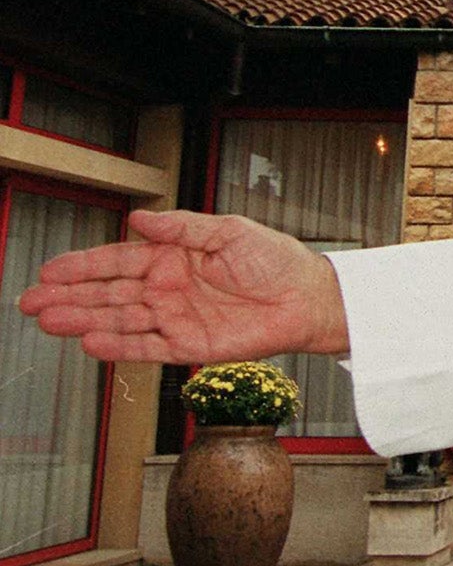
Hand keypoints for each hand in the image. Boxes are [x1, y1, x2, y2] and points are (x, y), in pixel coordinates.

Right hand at [16, 209, 349, 363]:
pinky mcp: (189, 346)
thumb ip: (182, 227)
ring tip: (51, 321)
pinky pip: (148, 347)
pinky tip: (91, 342)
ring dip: (84, 321)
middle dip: (69, 297)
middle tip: (31, 301)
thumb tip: (139, 218)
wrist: (309, 297)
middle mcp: (166, 289)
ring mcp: (174, 318)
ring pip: (120, 320)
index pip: (117, 261)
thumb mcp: (229, 230)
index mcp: (172, 258)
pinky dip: (120, 346)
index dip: (82, 267)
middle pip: (109, 293)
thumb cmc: (275, 260)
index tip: (49, 271)